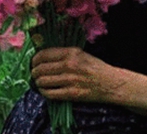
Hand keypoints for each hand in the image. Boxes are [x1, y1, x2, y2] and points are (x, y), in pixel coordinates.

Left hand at [30, 47, 146, 114]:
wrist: (112, 83)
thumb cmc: (95, 67)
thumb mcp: (80, 54)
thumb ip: (63, 54)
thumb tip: (43, 56)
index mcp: (71, 52)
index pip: (43, 54)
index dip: (34, 60)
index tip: (33, 63)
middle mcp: (69, 64)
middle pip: (41, 68)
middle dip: (34, 73)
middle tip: (34, 75)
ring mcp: (70, 80)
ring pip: (43, 81)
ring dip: (38, 83)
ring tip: (39, 83)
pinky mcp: (72, 94)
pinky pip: (51, 93)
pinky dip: (44, 93)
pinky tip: (45, 91)